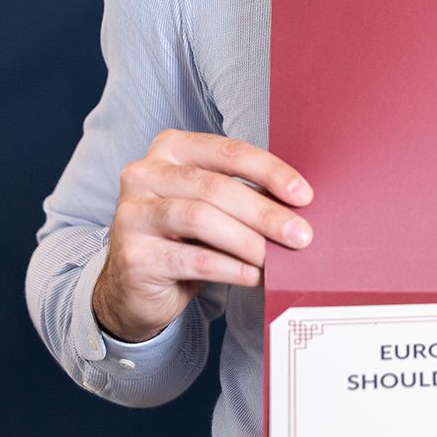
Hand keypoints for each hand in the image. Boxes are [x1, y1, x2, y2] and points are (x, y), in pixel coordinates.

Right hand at [92, 130, 312, 342]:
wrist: (136, 288)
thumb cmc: (183, 238)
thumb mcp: (212, 207)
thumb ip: (245, 195)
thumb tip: (299, 204)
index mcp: (170, 149)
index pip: (228, 152)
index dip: (269, 172)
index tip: (304, 195)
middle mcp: (144, 174)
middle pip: (215, 188)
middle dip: (264, 212)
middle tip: (300, 234)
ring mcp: (132, 214)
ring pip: (202, 219)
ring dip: (248, 241)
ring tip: (276, 258)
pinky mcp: (133, 255)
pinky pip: (193, 259)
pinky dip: (231, 268)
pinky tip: (253, 276)